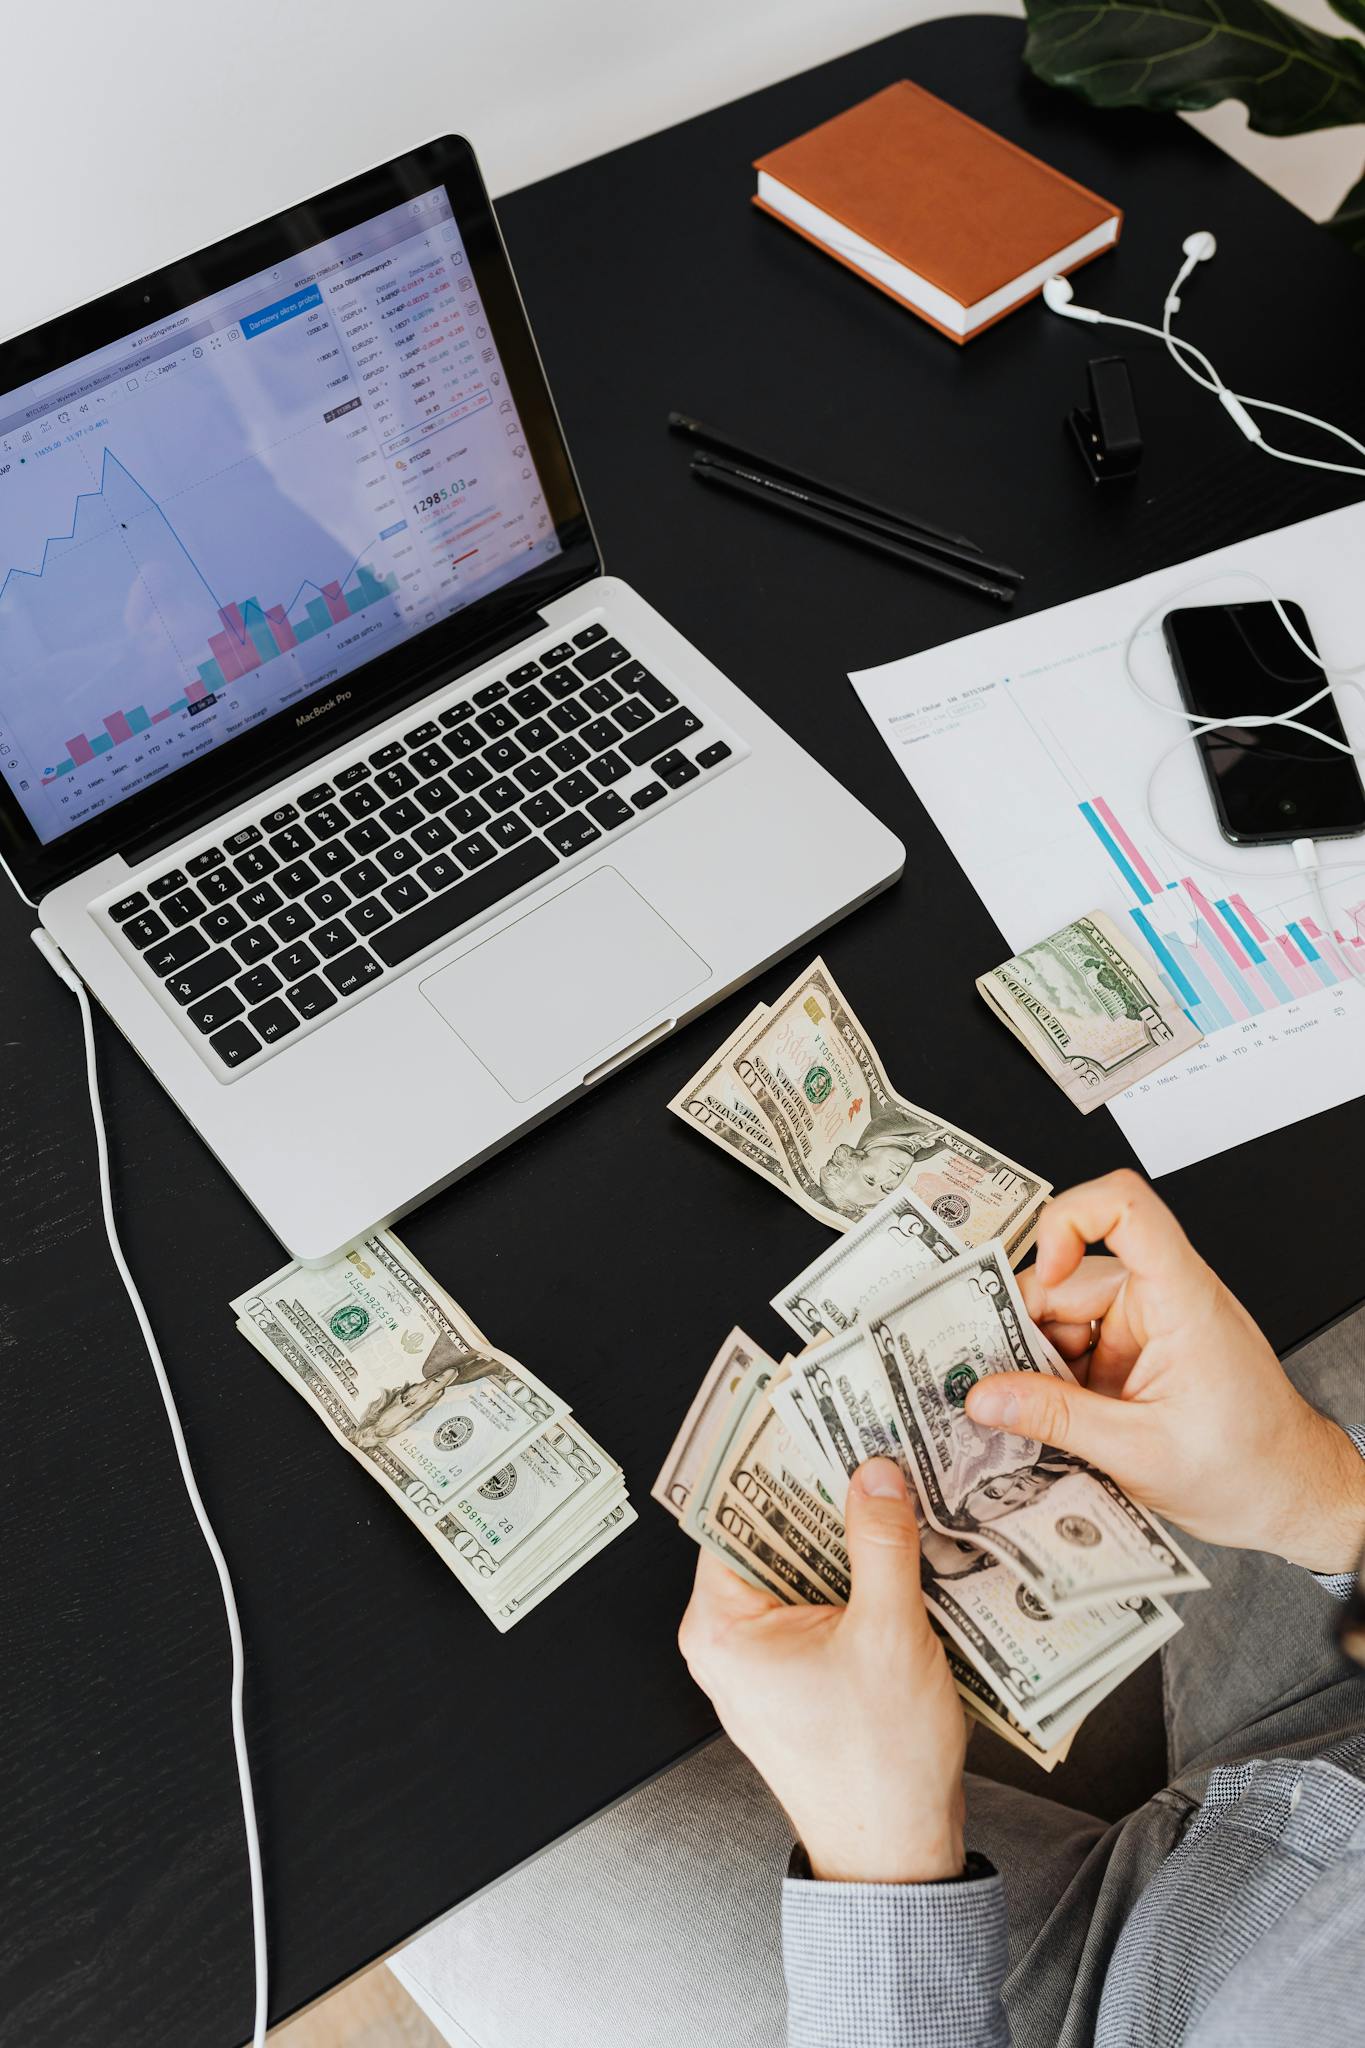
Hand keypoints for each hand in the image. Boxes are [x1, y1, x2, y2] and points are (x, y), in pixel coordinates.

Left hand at [678, 1458, 966, 1884]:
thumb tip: (875, 1472)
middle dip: (818, 1489)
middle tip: (864, 1436)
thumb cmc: (878, 1766)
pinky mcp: (796, 1671)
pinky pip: (817, 1598)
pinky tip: (897, 1541)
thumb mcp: (888, 1635)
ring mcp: (760, 1657)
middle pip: (768, 1532)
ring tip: (888, 1478)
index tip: (806, 1414)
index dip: (772, 1460)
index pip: (734, 1511)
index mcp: (721, 1626)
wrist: (896, 1856)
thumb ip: (880, 1542)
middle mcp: (726, 1638)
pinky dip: (852, 1570)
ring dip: (842, 1529)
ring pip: (798, 1564)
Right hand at [964, 1169, 1364, 1574]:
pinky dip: (1054, 1379)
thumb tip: (984, 1395)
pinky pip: (1076, 1345)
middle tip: (991, 1381)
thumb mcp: (1139, 1452)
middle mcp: (1163, 1297)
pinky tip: (1046, 1419)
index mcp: (1182, 1299)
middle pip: (1068, 1277)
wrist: (1291, 1495)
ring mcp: (1148, 1323)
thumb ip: (1055, 1419)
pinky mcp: (1136, 1350)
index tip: (1041, 1277)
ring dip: (1037, 1364)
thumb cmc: (1249, 1468)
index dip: (1069, 1221)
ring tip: (1023, 1415)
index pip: (1126, 1210)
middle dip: (1023, 1330)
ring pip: (1062, 1317)